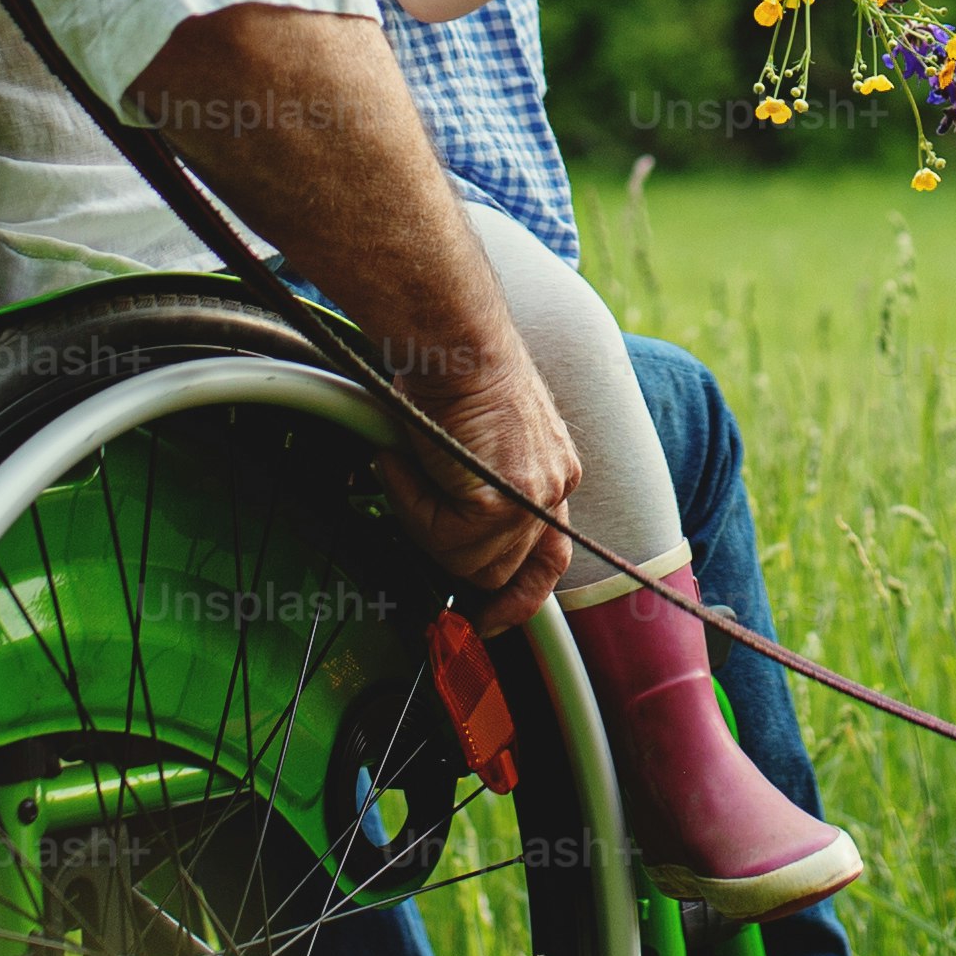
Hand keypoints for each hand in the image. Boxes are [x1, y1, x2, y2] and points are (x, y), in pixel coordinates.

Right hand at [381, 339, 580, 633]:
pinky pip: (444, 538)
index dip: (520, 595)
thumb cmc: (449, 367)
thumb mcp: (476, 436)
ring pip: (471, 563)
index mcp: (553, 471)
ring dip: (424, 523)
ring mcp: (533, 496)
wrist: (449, 335)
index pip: (549, 555)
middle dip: (457, 565)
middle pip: (507, 570)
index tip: (489, 620)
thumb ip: (476, 484)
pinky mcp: (502, 500)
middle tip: (415, 537)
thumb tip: (440, 530)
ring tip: (403, 465)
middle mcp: (555, 486)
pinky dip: (412, 505)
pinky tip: (400, 459)